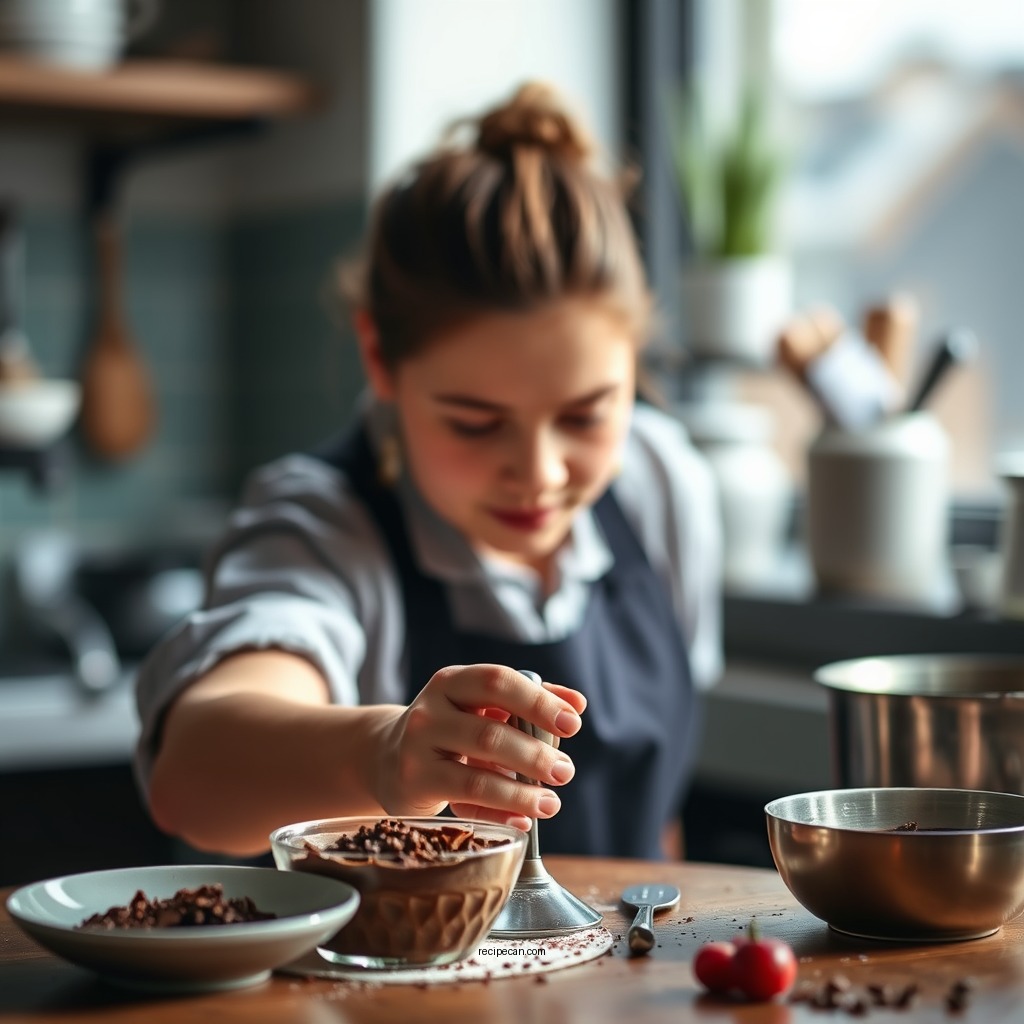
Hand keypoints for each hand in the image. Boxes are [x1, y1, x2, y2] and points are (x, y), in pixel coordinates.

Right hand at [373, 664, 585, 830]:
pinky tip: (522, 820)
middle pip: (490, 733)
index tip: (573, 723)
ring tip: (551, 803)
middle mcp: (430, 711)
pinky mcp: (415, 785)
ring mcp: (417, 749)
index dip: (538, 702)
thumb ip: (530, 700)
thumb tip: (577, 703)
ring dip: (522, 793)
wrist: (387, 756)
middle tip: (565, 772)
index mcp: (452, 682)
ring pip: (477, 777)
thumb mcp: (483, 706)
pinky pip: (464, 804)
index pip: (498, 681)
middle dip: (536, 756)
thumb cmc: (451, 728)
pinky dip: (499, 813)